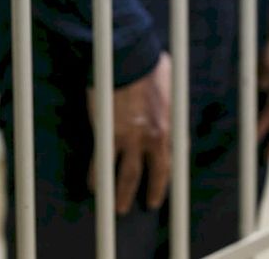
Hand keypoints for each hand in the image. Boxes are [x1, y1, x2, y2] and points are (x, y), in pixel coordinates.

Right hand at [88, 53, 170, 214]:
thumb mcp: (168, 82)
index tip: (163, 182)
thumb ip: (167, 96)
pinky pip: (103, 164)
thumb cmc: (147, 64)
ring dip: (122, 194)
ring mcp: (132, 139)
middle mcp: (154, 137)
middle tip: (147, 204)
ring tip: (118, 208)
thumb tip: (166, 90)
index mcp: (170, 125)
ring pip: (128, 176)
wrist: (128, 60)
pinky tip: (95, 187)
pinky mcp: (110, 136)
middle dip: (152, 191)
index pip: (173, 157)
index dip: (167, 173)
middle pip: (156, 173)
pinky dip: (98, 177)